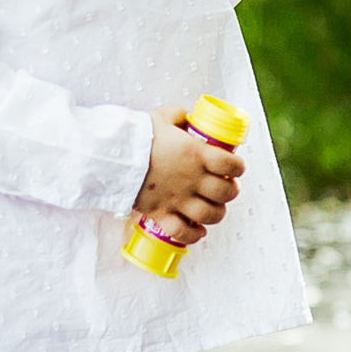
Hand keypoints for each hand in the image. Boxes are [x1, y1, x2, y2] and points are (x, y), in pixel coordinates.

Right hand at [133, 106, 243, 243]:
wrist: (112, 158)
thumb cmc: (137, 136)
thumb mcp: (162, 117)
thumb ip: (178, 116)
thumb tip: (185, 117)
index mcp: (197, 154)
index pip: (231, 164)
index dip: (238, 167)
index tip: (237, 167)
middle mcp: (192, 179)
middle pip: (225, 192)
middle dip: (231, 191)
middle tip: (228, 187)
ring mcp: (178, 199)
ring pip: (210, 215)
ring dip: (217, 213)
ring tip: (216, 208)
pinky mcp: (161, 214)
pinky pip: (182, 233)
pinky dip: (194, 235)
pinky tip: (199, 231)